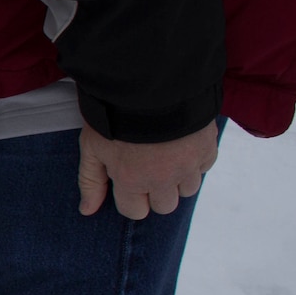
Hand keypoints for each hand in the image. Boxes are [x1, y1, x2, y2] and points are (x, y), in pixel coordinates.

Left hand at [77, 122, 218, 219]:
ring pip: (188, 190)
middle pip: (164, 206)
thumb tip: (87, 211)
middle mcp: (163, 179)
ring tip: (165, 155)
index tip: (128, 179)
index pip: (135, 211)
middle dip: (155, 192)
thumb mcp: (91, 147)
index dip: (130, 198)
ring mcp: (189, 166)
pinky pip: (204, 167)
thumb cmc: (115, 114)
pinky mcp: (208, 149)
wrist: (151, 83)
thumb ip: (91, 181)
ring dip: (177, 179)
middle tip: (147, 167)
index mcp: (132, 181)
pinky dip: (195, 160)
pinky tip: (181, 143)